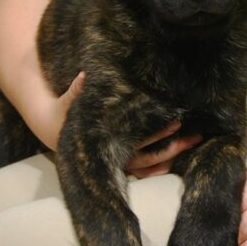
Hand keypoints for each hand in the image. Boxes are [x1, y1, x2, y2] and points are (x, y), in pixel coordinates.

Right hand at [40, 71, 200, 174]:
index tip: (177, 122)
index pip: (138, 139)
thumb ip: (76, 90)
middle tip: (195, 136)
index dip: (158, 133)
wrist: (50, 130)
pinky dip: (159, 167)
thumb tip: (84, 75)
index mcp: (104, 142)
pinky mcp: (119, 162)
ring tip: (194, 144)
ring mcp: (117, 162)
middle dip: (173, 147)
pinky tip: (176, 160)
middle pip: (150, 155)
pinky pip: (143, 169)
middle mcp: (113, 156)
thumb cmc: (61, 113)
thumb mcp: (66, 102)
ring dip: (172, 156)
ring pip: (149, 165)